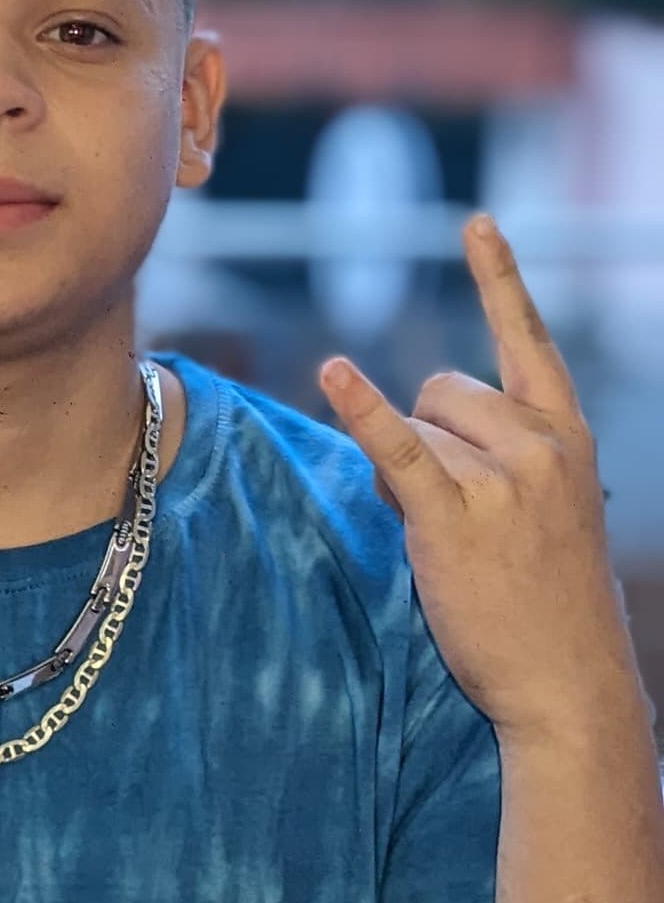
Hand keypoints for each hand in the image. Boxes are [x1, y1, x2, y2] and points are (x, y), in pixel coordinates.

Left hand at [318, 212, 641, 740]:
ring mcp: (502, 478)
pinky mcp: (455, 516)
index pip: (527, 338)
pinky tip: (332, 372)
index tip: (474, 222)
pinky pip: (398, 447)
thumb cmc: (546, 597)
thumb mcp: (541, 509)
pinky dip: (362, 410)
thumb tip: (402, 432)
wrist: (568, 679)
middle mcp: (540, 441)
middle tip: (458, 512)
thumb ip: (492, 456)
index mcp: (566, 432)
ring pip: (415, 428)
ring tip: (452, 540)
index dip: (498, 278)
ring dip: (407, 474)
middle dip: (427, 437)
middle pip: (440, 389)